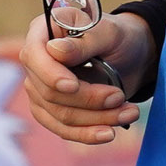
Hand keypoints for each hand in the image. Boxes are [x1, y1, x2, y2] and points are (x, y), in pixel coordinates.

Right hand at [19, 9, 154, 145]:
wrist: (131, 55)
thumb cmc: (118, 37)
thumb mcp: (109, 32)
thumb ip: (84, 42)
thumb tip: (55, 51)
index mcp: (43, 32)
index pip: (33, 56)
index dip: (50, 74)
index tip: (74, 86)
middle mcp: (36, 62)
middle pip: (48, 92)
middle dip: (87, 100)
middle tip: (120, 96)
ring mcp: (41, 89)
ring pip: (59, 115)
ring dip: (95, 119)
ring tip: (129, 112)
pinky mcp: (52, 111)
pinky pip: (63, 129)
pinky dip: (87, 133)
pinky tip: (109, 133)